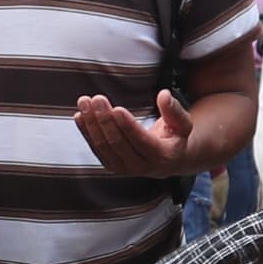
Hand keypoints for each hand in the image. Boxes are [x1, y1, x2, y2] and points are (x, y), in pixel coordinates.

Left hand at [71, 88, 197, 179]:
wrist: (168, 160)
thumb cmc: (175, 137)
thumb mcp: (183, 123)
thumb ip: (174, 110)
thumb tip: (164, 95)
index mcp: (161, 156)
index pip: (141, 141)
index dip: (127, 125)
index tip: (116, 109)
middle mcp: (141, 166)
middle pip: (118, 142)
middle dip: (105, 119)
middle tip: (96, 99)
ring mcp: (124, 168)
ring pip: (103, 146)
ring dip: (92, 123)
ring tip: (84, 102)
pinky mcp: (112, 165)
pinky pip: (96, 148)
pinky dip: (86, 131)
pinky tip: (80, 116)